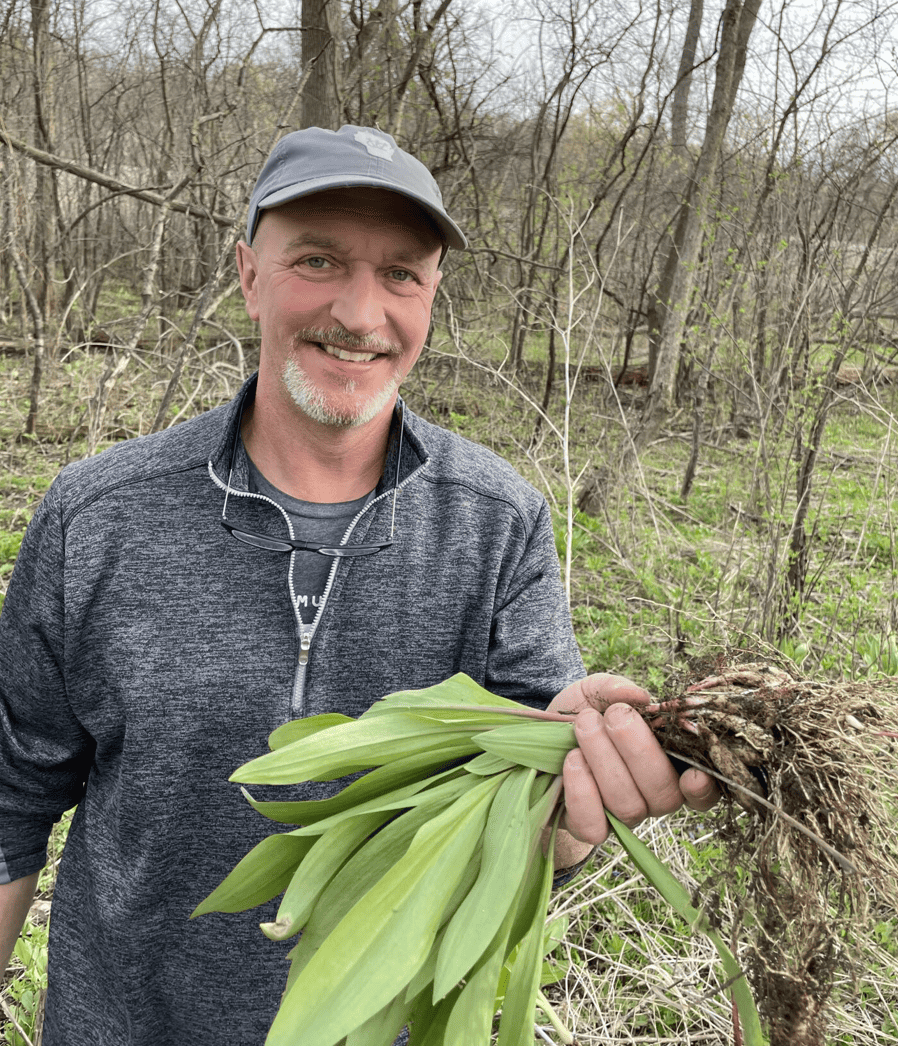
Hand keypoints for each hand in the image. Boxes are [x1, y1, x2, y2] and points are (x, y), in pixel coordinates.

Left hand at [547, 673, 718, 849]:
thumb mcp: (599, 691)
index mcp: (671, 764)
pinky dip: (582, 789)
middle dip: (638, 750)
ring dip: (604, 759)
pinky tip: (572, 759)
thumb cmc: (586, 712)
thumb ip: (619, 688)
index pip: (703, 790)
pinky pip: (593, 825)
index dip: (704, 788)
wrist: (542, 735)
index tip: (694, 773)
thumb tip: (640, 696)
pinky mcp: (589, 827)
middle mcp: (653, 797)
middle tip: (615, 715)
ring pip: (628, 805)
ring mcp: (622, 816)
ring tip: (584, 724)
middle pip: (663, 793)